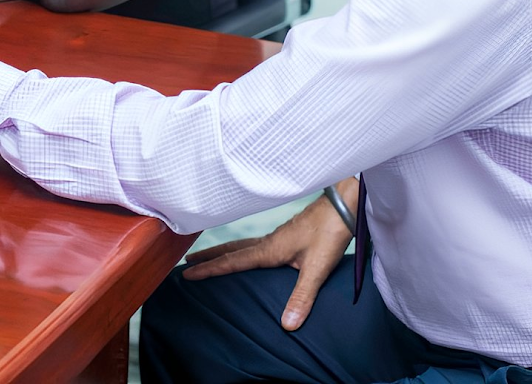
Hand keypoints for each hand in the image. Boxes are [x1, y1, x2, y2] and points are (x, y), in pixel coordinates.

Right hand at [182, 177, 356, 330]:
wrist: (344, 204)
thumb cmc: (330, 232)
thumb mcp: (317, 268)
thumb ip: (301, 297)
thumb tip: (286, 325)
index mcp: (269, 250)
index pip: (232, 262)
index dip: (209, 269)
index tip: (187, 274)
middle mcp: (269, 241)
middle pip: (231, 249)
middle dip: (209, 256)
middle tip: (187, 261)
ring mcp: (277, 236)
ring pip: (242, 244)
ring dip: (224, 251)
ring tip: (210, 256)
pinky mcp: (287, 235)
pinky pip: (255, 243)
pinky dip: (241, 248)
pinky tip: (249, 253)